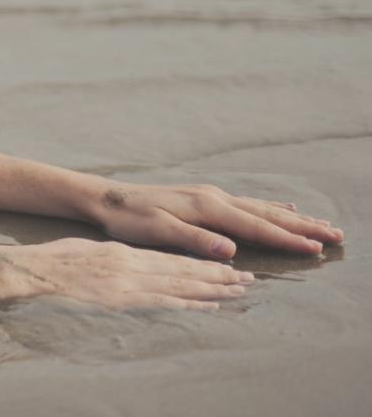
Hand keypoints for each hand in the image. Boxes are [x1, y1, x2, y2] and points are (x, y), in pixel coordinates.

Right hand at [17, 237, 252, 310]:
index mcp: (125, 254)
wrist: (35, 269)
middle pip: (184, 270)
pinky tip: (208, 307)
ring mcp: (129, 282)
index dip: (201, 264)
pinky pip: (163, 302)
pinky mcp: (123, 300)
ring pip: (180, 285)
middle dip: (217, 276)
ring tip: (238, 291)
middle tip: (247, 279)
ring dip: (212, 289)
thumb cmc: (55, 261)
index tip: (225, 267)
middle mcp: (134, 265)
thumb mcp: (88, 252)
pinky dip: (189, 305)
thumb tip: (124, 263)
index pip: (172, 259)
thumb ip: (111, 259)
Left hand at [86, 180, 344, 258]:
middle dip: (303, 227)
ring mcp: (211, 196)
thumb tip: (231, 251)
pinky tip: (284, 207)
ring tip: (322, 224)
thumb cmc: (129, 218)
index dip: (287, 240)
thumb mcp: (158, 232)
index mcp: (207, 208)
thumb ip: (195, 241)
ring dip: (293, 217)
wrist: (108, 198)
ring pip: (262, 207)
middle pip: (267, 214)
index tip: (317, 250)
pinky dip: (271, 207)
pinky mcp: (204, 198)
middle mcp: (214, 198)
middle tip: (338, 235)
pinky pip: (248, 203)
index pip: (256, 227)